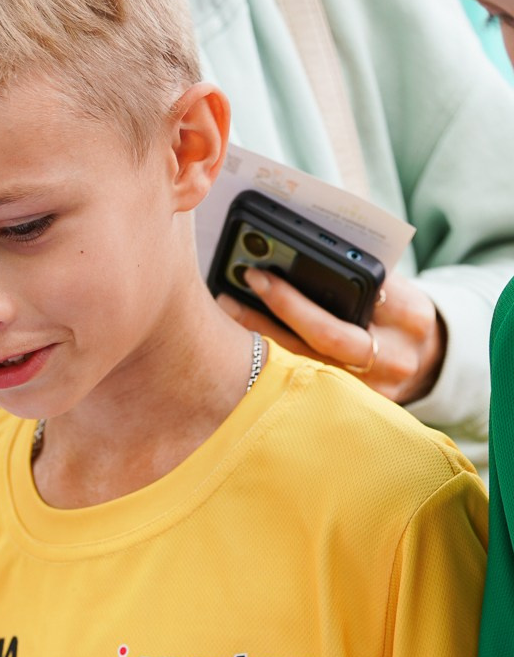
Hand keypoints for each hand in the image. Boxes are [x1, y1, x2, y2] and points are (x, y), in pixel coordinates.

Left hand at [218, 267, 445, 405]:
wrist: (425, 362)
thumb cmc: (396, 315)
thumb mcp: (394, 287)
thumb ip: (361, 271)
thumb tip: (296, 247)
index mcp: (410, 316)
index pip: (359, 294)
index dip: (310, 288)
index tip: (266, 271)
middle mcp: (395, 357)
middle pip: (327, 336)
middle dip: (283, 307)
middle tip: (248, 282)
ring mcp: (374, 390)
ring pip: (308, 366)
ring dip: (264, 337)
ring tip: (231, 307)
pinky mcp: (352, 410)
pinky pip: (303, 387)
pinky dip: (271, 364)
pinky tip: (242, 345)